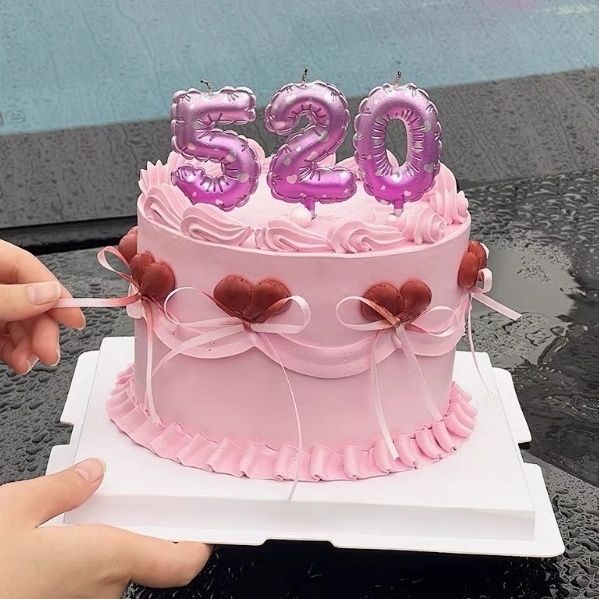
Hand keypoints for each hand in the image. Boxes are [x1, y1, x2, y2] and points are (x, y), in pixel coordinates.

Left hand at [0, 240, 85, 372]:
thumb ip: (10, 296)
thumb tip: (49, 294)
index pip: (30, 269)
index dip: (56, 294)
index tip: (74, 319)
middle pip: (29, 300)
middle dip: (42, 329)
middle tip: (50, 351)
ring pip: (19, 321)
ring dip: (30, 345)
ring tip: (29, 362)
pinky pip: (4, 336)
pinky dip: (15, 350)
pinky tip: (19, 361)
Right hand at [0, 459, 210, 597]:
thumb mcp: (14, 509)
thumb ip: (63, 489)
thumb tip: (90, 473)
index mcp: (105, 559)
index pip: (180, 561)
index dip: (197, 542)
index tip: (202, 521)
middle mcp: (101, 593)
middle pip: (141, 559)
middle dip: (130, 530)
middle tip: (114, 502)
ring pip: (108, 575)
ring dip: (99, 549)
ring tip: (73, 521)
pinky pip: (82, 588)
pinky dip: (77, 567)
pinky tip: (48, 549)